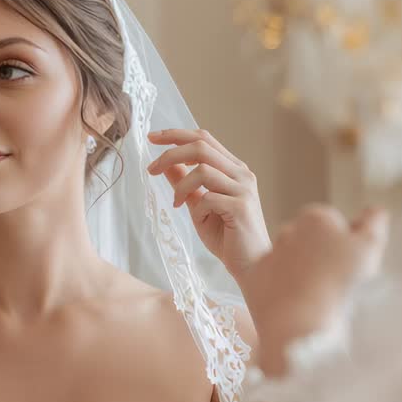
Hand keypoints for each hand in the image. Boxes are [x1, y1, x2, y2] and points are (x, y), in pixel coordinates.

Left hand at [148, 129, 270, 279]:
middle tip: (151, 169)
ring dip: (181, 186)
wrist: (250, 265)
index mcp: (234, 170)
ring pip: (202, 170)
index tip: (152, 138)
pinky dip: (197, 208)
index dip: (176, 135)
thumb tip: (166, 164)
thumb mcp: (199, 205)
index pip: (204, 139)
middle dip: (170, 154)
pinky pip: (208, 198)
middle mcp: (242, 174)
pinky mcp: (241, 207)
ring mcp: (243, 189)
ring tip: (177, 203)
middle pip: (201, 147)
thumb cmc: (227, 237)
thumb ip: (185, 183)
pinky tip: (200, 220)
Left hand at [239, 204, 388, 364]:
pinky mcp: (254, 279)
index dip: (346, 244)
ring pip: (291, 260)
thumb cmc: (338, 285)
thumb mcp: (370, 248)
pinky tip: (295, 304)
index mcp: (316, 218)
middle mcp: (288, 230)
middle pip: (311, 240)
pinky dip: (281, 289)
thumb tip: (375, 210)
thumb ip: (374, 222)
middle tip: (335, 282)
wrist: (299, 327)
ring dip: (302, 272)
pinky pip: (271, 280)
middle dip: (321, 255)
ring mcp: (269, 254)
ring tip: (316, 297)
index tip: (351, 265)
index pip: (334, 224)